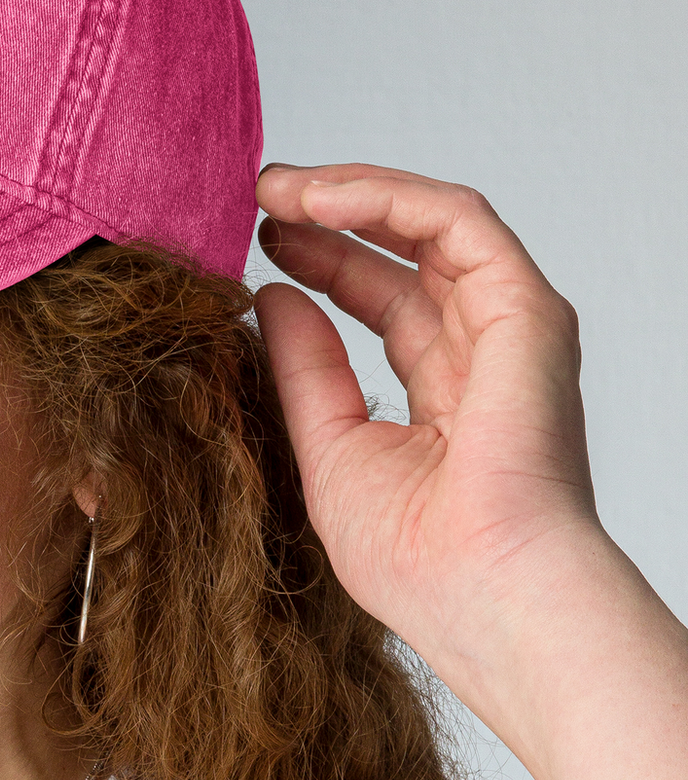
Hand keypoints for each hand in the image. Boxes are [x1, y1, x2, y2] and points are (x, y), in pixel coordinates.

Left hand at [253, 163, 598, 691]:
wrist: (478, 591)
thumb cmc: (416, 559)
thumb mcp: (327, 449)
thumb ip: (305, 370)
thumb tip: (273, 298)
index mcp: (444, 394)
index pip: (383, 303)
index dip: (322, 263)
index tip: (255, 243)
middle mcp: (483, 354)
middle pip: (404, 255)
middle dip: (330, 216)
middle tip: (257, 196)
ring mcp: (509, 328)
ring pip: (430, 224)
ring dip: (350, 193)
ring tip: (274, 188)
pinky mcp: (525, 308)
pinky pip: (456, 220)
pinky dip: (387, 197)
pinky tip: (317, 199)